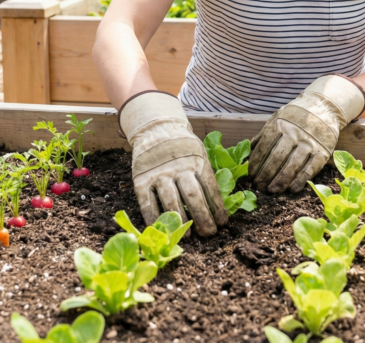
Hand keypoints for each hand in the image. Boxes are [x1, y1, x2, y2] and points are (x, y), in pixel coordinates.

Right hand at [120, 91, 227, 236]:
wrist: (156, 128)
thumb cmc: (183, 147)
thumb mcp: (199, 152)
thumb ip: (206, 173)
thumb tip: (223, 202)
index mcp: (197, 160)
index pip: (210, 187)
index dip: (217, 207)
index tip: (223, 223)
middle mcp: (178, 167)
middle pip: (193, 196)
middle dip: (203, 217)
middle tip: (209, 233)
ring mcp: (159, 174)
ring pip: (171, 201)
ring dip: (181, 221)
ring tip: (189, 236)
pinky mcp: (141, 180)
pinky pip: (147, 203)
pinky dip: (154, 218)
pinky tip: (162, 229)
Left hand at [250, 75, 364, 193]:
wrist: (324, 107)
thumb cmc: (296, 116)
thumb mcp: (277, 118)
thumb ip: (263, 134)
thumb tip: (247, 151)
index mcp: (280, 124)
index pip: (264, 147)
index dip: (256, 163)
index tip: (250, 175)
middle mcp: (295, 133)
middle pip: (277, 158)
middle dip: (266, 175)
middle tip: (259, 186)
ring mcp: (310, 143)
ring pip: (293, 166)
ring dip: (281, 181)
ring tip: (272, 190)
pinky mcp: (323, 152)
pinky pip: (310, 169)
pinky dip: (300, 181)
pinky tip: (292, 189)